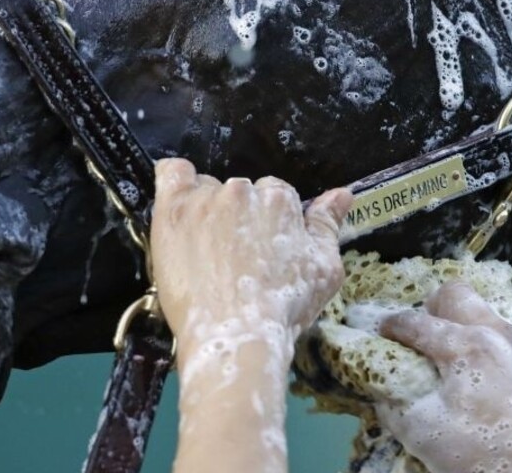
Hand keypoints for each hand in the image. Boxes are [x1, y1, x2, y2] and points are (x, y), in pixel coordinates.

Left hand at [151, 158, 351, 366]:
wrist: (236, 337)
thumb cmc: (283, 308)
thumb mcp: (323, 270)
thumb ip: (328, 225)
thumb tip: (341, 195)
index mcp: (280, 199)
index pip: (274, 194)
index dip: (268, 224)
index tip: (261, 250)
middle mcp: (242, 191)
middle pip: (240, 192)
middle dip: (240, 217)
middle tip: (235, 257)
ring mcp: (205, 200)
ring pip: (206, 189)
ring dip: (208, 210)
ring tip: (206, 251)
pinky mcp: (172, 213)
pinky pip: (170, 174)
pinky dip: (175, 183)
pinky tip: (180, 209)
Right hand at [374, 283, 511, 472]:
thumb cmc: (481, 451)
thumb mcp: (422, 432)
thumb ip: (395, 404)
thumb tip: (385, 390)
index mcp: (467, 346)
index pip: (418, 323)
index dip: (393, 326)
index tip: (383, 330)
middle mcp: (498, 333)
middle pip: (456, 296)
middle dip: (432, 309)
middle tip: (422, 334)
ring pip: (484, 313)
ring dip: (461, 326)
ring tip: (450, 358)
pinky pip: (503, 336)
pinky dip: (484, 345)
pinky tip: (479, 375)